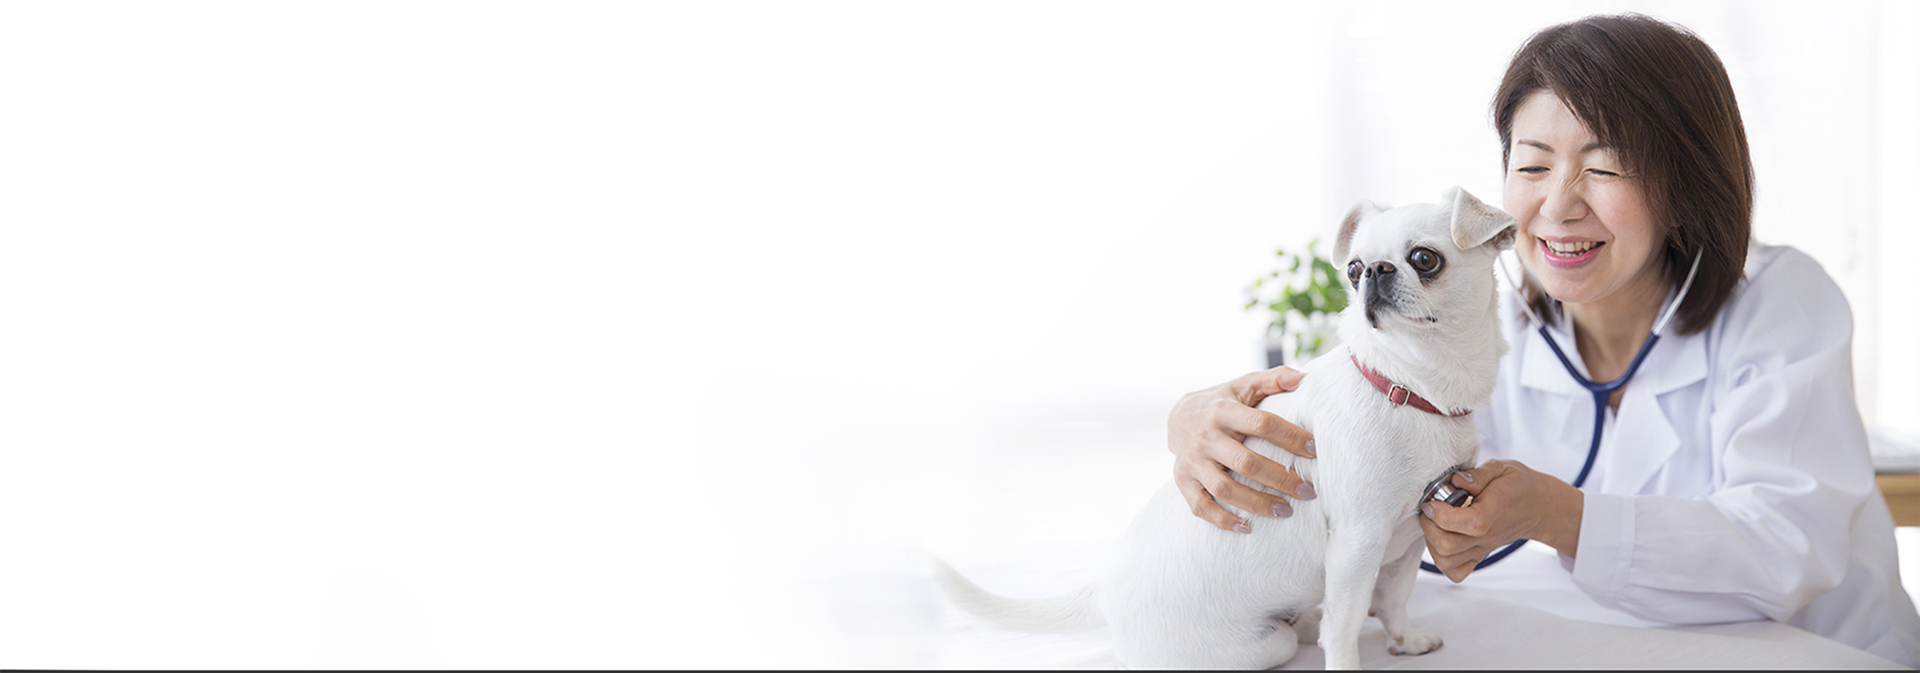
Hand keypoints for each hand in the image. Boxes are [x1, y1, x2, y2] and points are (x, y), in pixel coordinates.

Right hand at [1167, 366, 1316, 533]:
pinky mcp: (1183, 481)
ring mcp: (1192, 462)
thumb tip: (1305, 378)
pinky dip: (1222, 520)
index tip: (1315, 451)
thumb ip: (1274, 380)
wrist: (1177, 417)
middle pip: (1245, 462)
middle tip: (1308, 490)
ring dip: (1257, 504)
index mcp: (1223, 410)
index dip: (1291, 437)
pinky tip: (1247, 527)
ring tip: (1286, 511)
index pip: (1261, 424)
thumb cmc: (1223, 402)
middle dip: (1280, 479)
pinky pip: (1200, 506)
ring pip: (1225, 489)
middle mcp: (1205, 437)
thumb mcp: (1244, 385)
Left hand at [1418, 459, 1584, 582]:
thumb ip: (1477, 474)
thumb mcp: (1501, 468)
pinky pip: (1455, 571)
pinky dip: (1442, 559)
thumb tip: (1455, 481)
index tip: (1432, 500)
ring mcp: (1482, 549)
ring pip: (1446, 562)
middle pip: (1448, 547)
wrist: (1536, 507)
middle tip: (1429, 509)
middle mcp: (1487, 535)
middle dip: (1429, 526)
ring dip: (1431, 542)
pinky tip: (1443, 537)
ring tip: (1435, 523)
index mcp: (1494, 511)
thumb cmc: (1516, 485)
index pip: (1469, 523)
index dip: (1442, 512)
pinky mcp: (1478, 556)